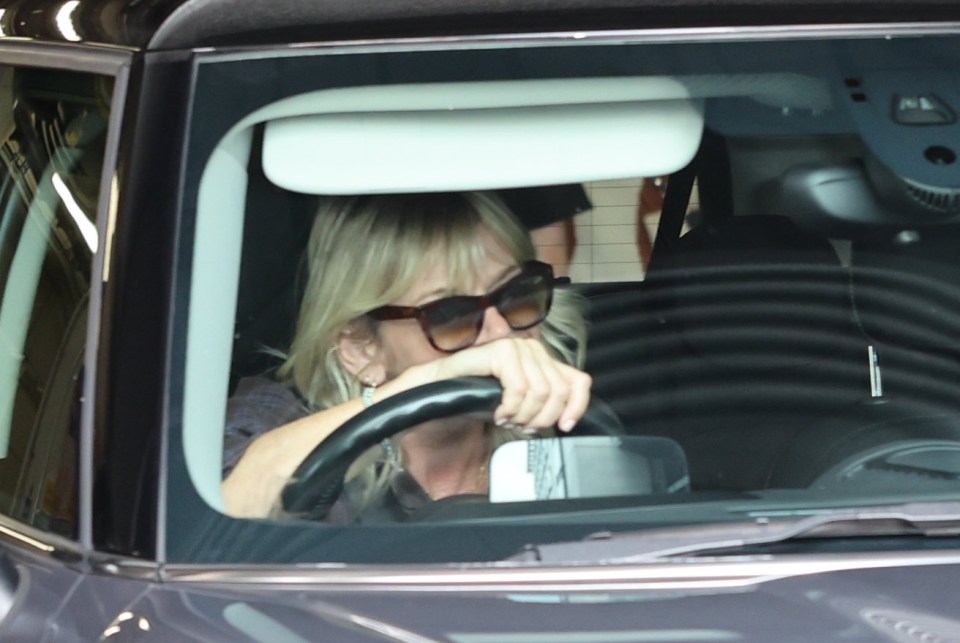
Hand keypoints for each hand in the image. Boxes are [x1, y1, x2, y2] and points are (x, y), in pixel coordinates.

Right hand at [417, 337, 591, 431]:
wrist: (442, 385)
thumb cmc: (478, 393)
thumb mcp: (521, 401)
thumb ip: (544, 403)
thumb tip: (566, 419)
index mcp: (544, 360)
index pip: (579, 381)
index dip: (577, 406)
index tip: (564, 426)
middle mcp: (534, 349)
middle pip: (559, 392)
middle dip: (542, 418)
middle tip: (522, 426)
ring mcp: (519, 348)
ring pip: (540, 393)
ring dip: (522, 415)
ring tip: (507, 418)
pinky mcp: (502, 351)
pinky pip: (519, 389)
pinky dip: (509, 408)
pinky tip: (498, 412)